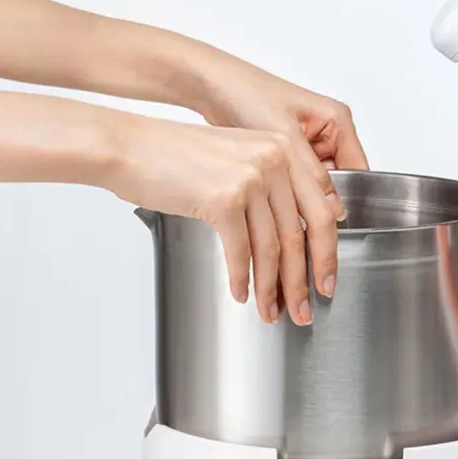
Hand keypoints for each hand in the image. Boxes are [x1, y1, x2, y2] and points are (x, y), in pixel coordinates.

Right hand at [108, 117, 339, 325]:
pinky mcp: (224, 199)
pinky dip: (242, 278)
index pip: (319, 209)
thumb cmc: (174, 156)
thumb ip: (268, 187)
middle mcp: (273, 160)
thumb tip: (288, 236)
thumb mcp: (235, 159)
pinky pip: (241, 251)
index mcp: (282, 149)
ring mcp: (250, 179)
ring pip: (272, 248)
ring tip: (271, 311)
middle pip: (300, 234)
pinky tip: (241, 293)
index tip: (325, 279)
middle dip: (303, 280)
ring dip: (272, 287)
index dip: (326, 252)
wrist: (130, 147)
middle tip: (303, 309)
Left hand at [192, 53, 368, 215]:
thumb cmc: (247, 94)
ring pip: (316, 187)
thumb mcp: (286, 136)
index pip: (358, 171)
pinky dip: (288, 196)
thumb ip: (313, 173)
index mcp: (337, 121)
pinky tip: (275, 205)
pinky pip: (297, 184)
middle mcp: (327, 133)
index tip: (333, 228)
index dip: (349, 201)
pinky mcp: (288, 155)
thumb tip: (334, 209)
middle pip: (339, 182)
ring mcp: (307, 145)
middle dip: (322, 206)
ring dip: (303, 202)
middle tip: (308, 228)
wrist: (212, 86)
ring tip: (287, 215)